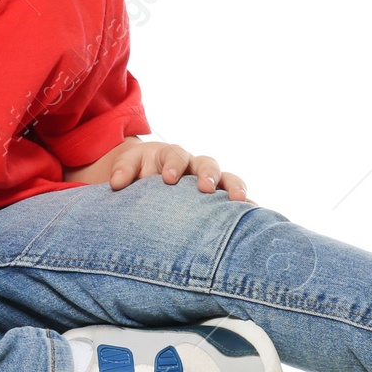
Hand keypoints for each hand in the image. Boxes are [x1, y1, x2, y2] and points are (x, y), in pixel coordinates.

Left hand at [106, 140, 250, 201]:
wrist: (144, 178)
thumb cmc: (136, 172)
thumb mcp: (127, 167)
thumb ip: (122, 170)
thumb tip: (116, 183)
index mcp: (171, 156)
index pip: (175, 155)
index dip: (174, 165)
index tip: (168, 179)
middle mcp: (194, 166)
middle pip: (207, 163)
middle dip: (207, 174)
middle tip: (205, 187)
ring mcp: (209, 181)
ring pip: (227, 179)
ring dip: (234, 188)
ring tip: (239, 202)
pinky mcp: (217, 198)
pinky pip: (235, 200)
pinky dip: (246, 206)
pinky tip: (255, 216)